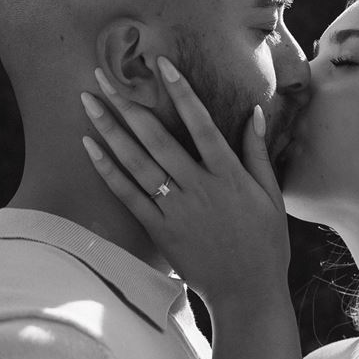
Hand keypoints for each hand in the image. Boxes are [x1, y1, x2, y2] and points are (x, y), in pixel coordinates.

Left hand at [80, 58, 290, 306]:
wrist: (248, 294)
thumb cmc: (265, 244)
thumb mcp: (271, 195)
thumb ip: (258, 152)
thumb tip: (254, 112)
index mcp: (228, 174)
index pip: (201, 123)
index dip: (181, 92)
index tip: (161, 64)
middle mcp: (199, 187)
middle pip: (157, 137)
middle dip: (128, 103)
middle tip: (102, 76)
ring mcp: (177, 209)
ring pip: (137, 162)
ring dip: (110, 130)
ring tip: (88, 103)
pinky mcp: (160, 230)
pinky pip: (128, 195)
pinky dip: (108, 170)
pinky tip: (90, 147)